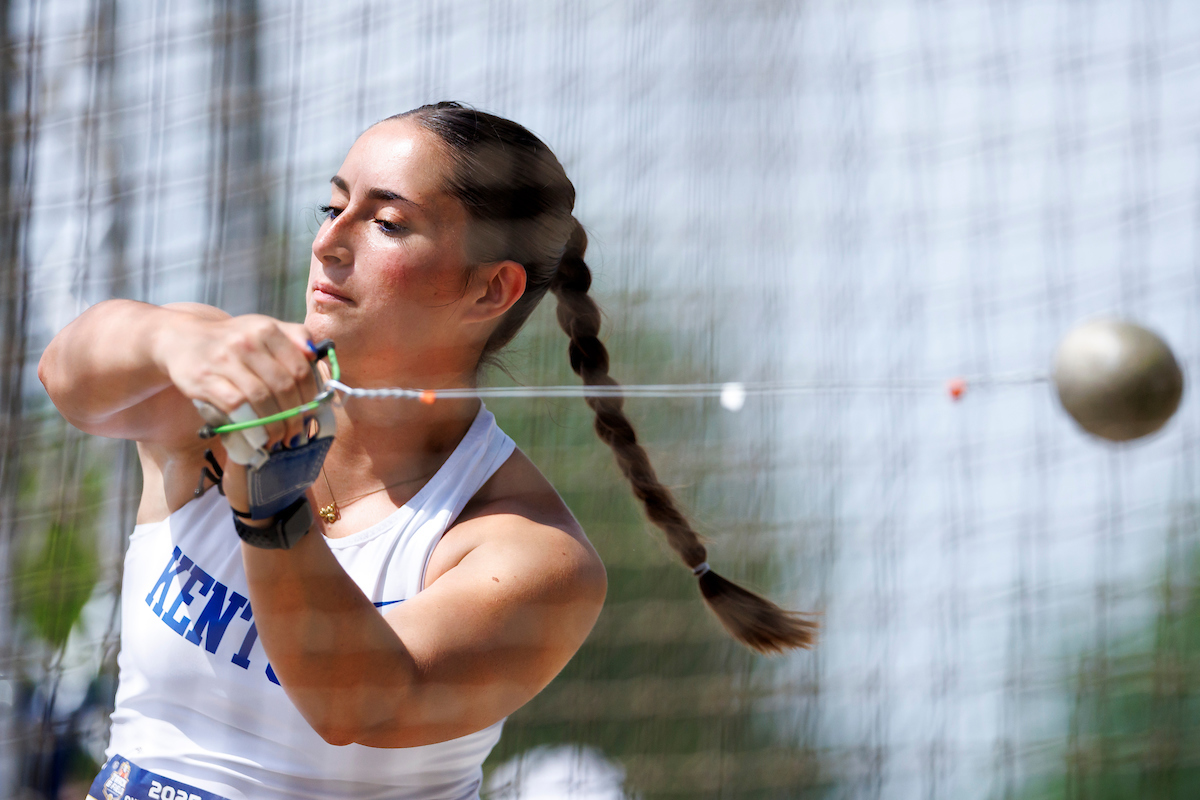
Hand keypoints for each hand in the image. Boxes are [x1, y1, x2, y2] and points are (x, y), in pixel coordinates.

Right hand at [154, 313, 317, 448]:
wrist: (182, 339)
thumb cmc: (232, 339)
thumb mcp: (263, 329)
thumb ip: (294, 336)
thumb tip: (315, 354)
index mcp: (266, 329)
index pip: (300, 368)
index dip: (311, 395)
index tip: (312, 412)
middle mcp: (246, 341)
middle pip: (284, 386)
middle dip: (295, 415)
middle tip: (297, 431)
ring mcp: (223, 360)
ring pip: (262, 399)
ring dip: (275, 424)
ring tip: (279, 438)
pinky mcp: (204, 380)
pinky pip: (237, 407)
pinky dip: (252, 425)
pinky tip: (258, 436)